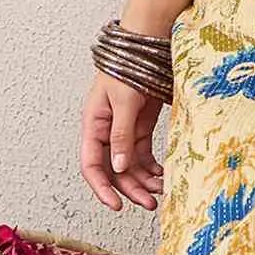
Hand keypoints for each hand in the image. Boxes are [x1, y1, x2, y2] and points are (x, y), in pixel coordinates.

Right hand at [81, 70, 166, 211]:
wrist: (144, 49)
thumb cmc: (127, 68)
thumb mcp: (123, 102)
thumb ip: (121, 135)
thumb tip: (119, 167)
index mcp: (93, 126)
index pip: (92, 165)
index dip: (102, 188)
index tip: (116, 205)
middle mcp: (106, 132)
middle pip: (114, 170)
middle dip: (131, 189)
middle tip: (150, 203)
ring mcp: (123, 131)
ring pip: (130, 166)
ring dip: (144, 181)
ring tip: (161, 192)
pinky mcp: (140, 128)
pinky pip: (142, 155)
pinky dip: (152, 168)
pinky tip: (162, 175)